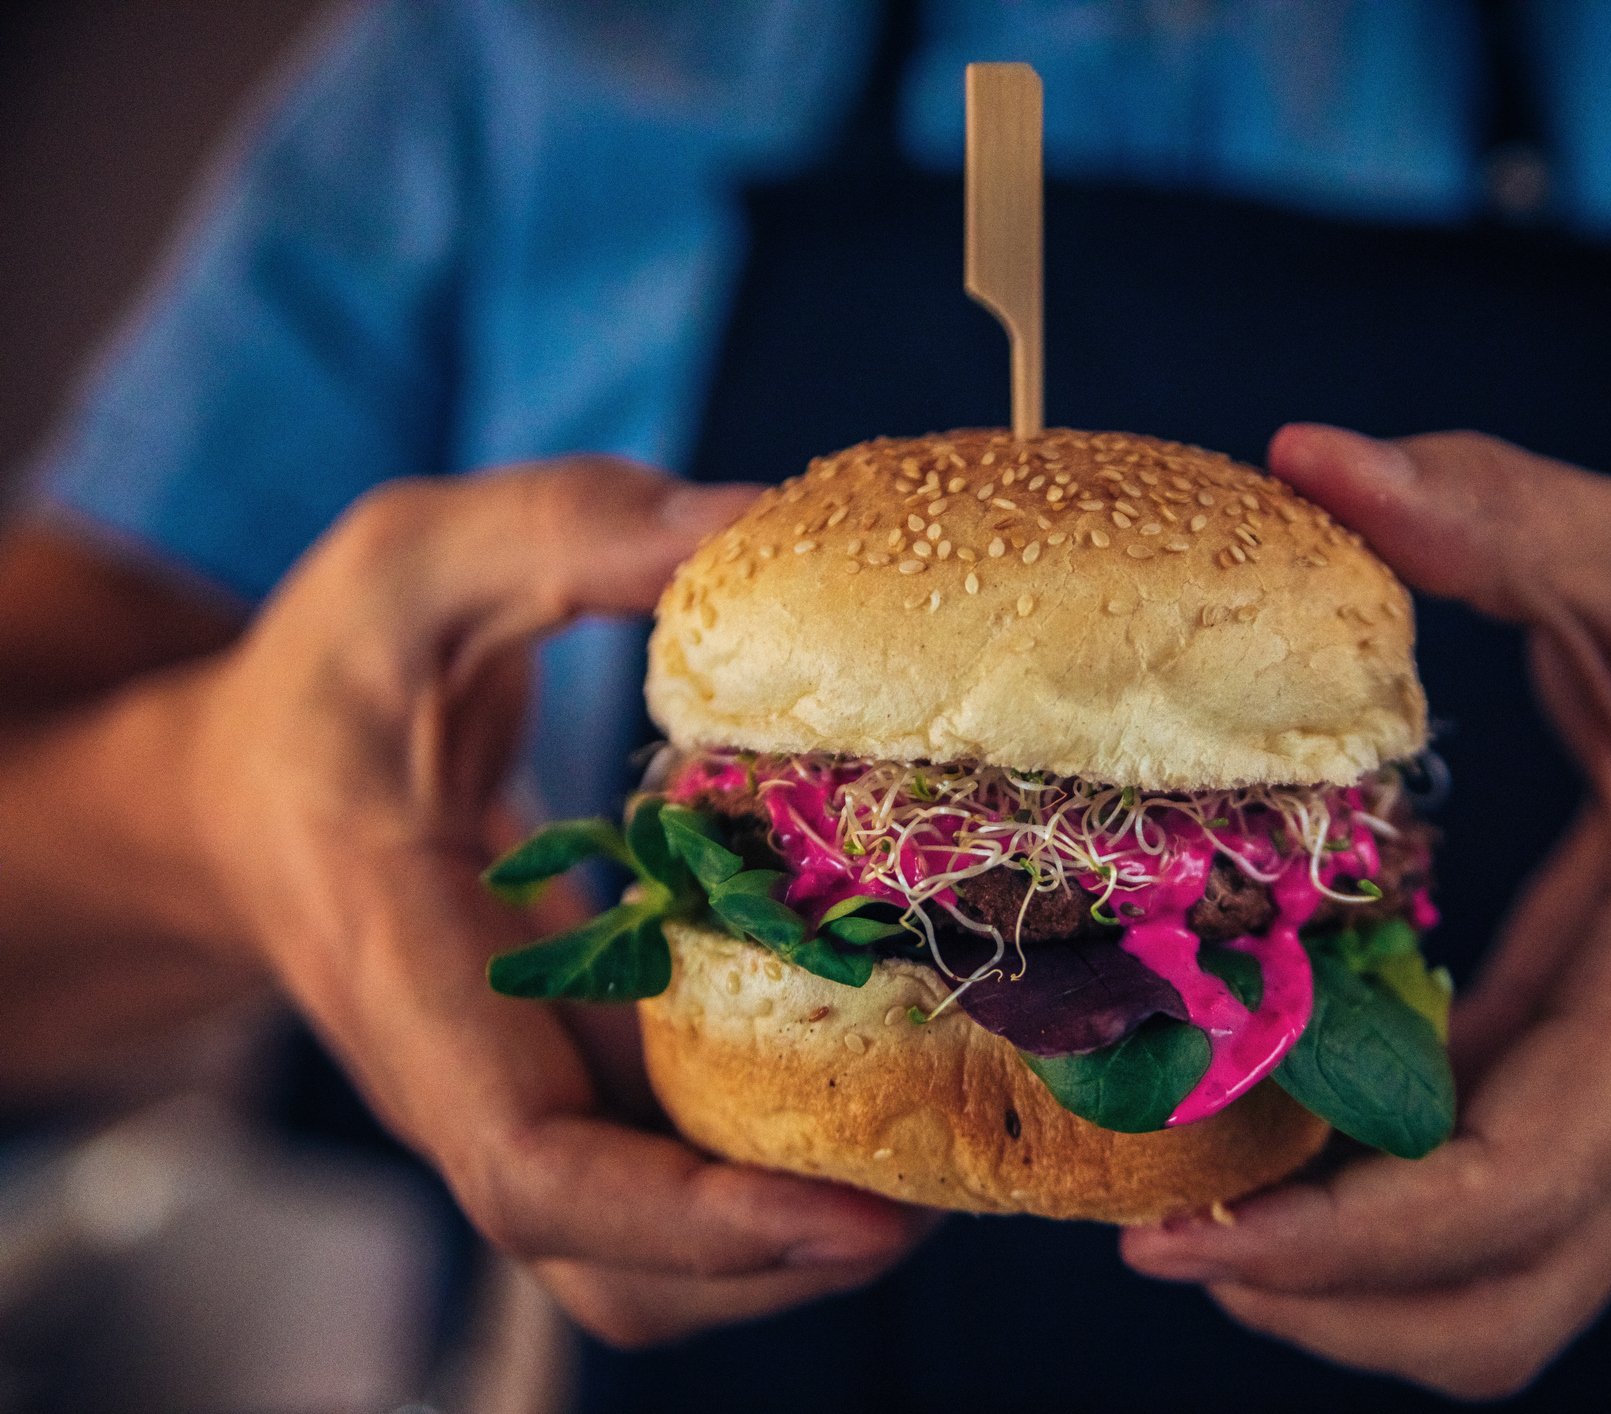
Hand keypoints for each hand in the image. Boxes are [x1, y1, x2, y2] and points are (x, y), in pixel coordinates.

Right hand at [181, 459, 936, 1344]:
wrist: (247, 792)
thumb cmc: (325, 682)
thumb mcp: (419, 563)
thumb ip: (572, 534)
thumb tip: (765, 521)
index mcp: (411, 974)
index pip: (530, 1167)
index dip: (689, 1221)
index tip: (848, 1220)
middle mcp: (473, 1076)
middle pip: (615, 1266)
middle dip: (778, 1262)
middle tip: (955, 1187)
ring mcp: (532, 1092)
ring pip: (654, 1251)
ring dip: (797, 1235)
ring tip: (956, 1145)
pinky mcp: (584, 1077)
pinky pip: (680, 1166)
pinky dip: (785, 1161)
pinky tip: (899, 1074)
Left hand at [1124, 427, 1610, 1396]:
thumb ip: (1495, 511)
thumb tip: (1309, 458)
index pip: (1538, 1165)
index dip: (1366, 1232)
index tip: (1207, 1235)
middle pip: (1510, 1290)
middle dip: (1329, 1298)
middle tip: (1159, 1238)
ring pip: (1509, 1301)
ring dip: (1351, 1297)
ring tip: (1197, 1217)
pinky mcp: (1601, 1112)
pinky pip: (1496, 1229)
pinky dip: (1381, 1228)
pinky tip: (1269, 1151)